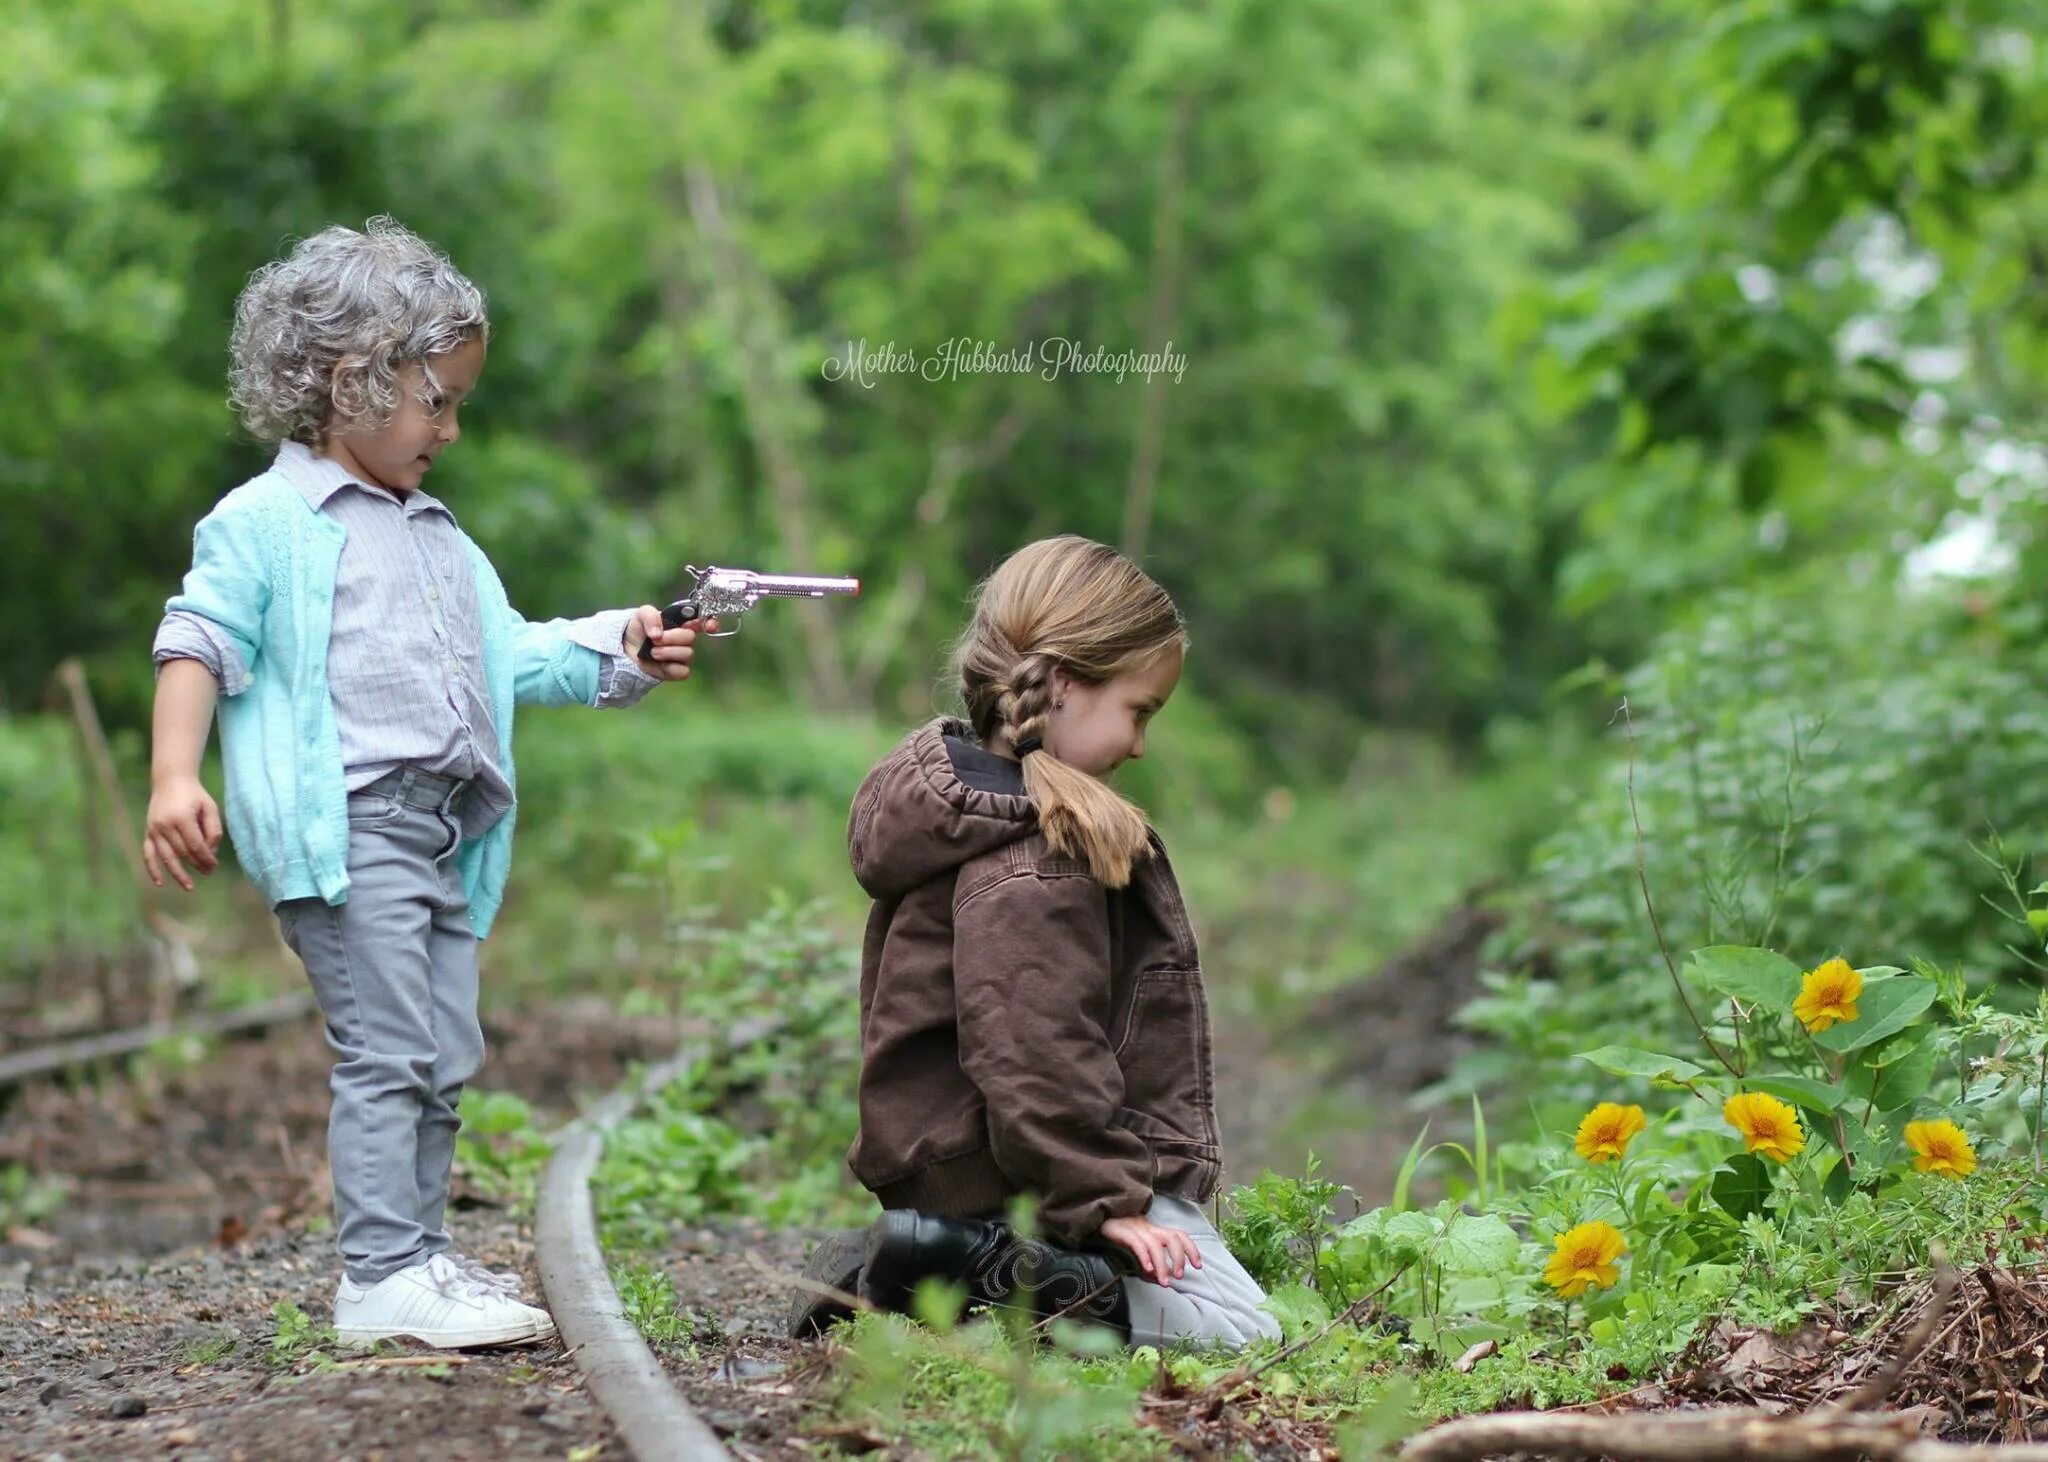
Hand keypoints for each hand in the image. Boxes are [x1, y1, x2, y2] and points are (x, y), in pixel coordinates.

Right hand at [143, 774, 221, 891]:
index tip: (214, 866)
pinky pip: (148, 854)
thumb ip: (213, 831)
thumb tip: (211, 854)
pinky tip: (160, 883)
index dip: (206, 859)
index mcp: (182, 818)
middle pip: (182, 853)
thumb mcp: (210, 808)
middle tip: (209, 873)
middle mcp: (165, 825)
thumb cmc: (195, 796)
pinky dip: (153, 869)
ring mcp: (154, 829)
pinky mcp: (148, 832)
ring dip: (178, 874)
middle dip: (197, 865)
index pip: (196, 846)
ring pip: (166, 857)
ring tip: (189, 887)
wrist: (171, 781)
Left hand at [623, 605, 717, 682]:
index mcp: (682, 622)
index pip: (703, 620)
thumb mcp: (641, 614)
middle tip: (655, 639)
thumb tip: (658, 633)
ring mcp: (682, 655)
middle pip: (690, 637)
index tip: (708, 626)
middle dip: (671, 637)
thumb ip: (651, 616)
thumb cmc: (639, 629)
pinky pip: (683, 671)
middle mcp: (685, 638)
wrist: (626, 649)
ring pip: (688, 654)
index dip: (710, 622)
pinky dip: (669, 667)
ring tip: (652, 652)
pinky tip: (659, 664)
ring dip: (667, 652)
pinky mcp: (677, 671)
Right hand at [1098, 1215, 1202, 1286]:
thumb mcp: (1139, 1252)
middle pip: (1172, 1237)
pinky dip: (1144, 1257)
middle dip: (1180, 1257)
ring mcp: (1135, 1228)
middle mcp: (1148, 1228)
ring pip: (1155, 1244)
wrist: (1096, 1220)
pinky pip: (1137, 1243)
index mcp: (1155, 1231)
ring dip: (1163, 1265)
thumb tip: (1162, 1280)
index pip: (1180, 1235)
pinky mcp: (1121, 1231)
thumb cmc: (1119, 1237)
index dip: (1191, 1249)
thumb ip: (1151, 1265)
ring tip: (1164, 1282)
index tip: (1198, 1266)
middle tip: (1179, 1276)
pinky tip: (1147, 1270)